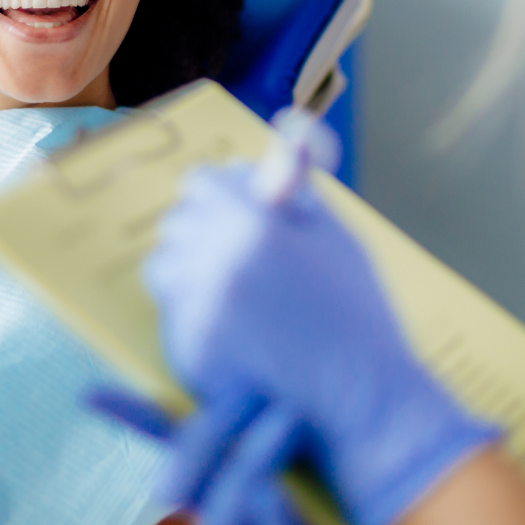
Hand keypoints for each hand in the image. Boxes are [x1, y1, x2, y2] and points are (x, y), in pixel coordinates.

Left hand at [139, 164, 499, 524]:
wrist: (361, 393)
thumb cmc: (355, 308)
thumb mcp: (333, 232)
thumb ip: (297, 184)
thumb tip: (286, 131)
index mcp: (254, 222)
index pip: (200, 183)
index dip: (220, 193)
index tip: (235, 209)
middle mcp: (218, 258)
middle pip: (177, 221)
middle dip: (202, 229)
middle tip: (235, 253)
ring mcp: (200, 307)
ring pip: (162, 265)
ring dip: (187, 269)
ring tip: (227, 290)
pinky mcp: (190, 349)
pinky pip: (171, 314)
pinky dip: (193, 314)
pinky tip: (230, 327)